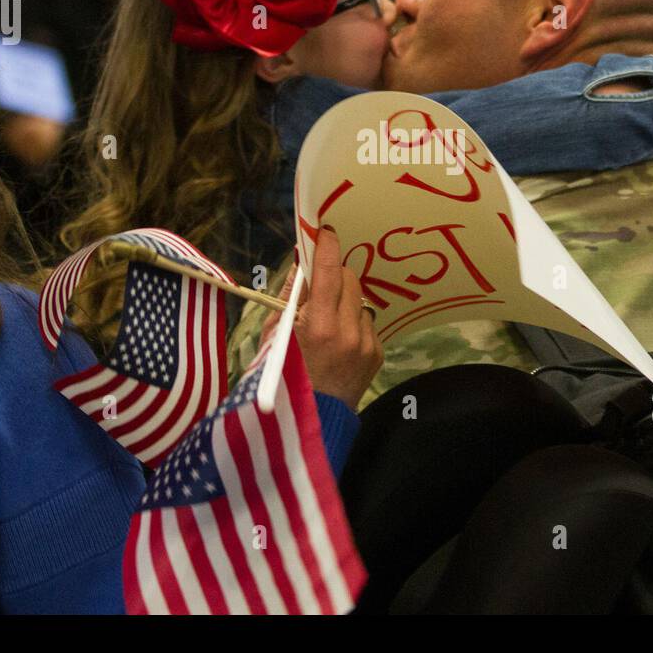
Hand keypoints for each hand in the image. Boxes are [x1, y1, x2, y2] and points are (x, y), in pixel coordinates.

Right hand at [264, 228, 382, 409]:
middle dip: (334, 276)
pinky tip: (339, 342)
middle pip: (349, 279)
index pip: (329, 271)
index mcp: (318, 325)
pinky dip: (354, 323)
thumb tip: (300, 263)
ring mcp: (367, 344)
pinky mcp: (377, 354)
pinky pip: (367, 323)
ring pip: (360, 300)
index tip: (325, 231)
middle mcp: (348, 332)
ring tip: (328, 322)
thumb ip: (289, 296)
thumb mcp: (274, 335)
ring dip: (345, 301)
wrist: (311, 420)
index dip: (327, 247)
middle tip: (319, 286)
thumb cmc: (282, 376)